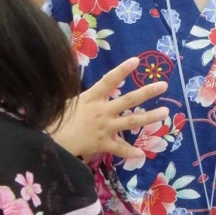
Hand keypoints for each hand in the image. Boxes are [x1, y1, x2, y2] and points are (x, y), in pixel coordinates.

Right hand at [50, 57, 168, 158]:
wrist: (49, 141)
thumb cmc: (58, 118)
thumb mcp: (70, 101)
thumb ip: (87, 95)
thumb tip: (95, 84)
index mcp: (92, 98)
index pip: (109, 80)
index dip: (122, 70)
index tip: (136, 60)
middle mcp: (102, 111)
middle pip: (128, 100)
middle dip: (147, 92)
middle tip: (164, 85)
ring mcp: (104, 128)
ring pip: (131, 122)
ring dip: (150, 117)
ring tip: (165, 112)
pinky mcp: (103, 143)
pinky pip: (119, 148)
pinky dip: (130, 152)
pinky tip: (142, 154)